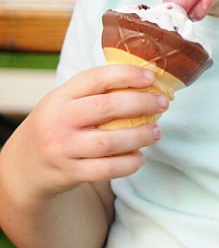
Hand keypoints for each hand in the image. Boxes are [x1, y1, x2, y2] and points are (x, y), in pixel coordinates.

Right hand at [5, 65, 166, 197]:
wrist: (27, 164)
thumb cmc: (58, 126)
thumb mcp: (65, 102)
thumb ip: (95, 92)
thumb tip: (146, 81)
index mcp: (60, 97)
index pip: (95, 78)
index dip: (127, 74)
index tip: (152, 77)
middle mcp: (58, 120)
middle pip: (107, 107)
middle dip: (142, 104)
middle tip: (163, 103)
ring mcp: (63, 148)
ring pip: (110, 141)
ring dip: (140, 136)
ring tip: (156, 132)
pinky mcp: (70, 172)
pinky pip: (107, 169)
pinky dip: (129, 163)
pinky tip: (139, 157)